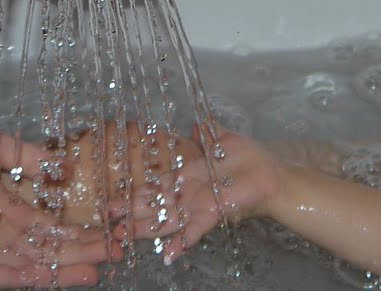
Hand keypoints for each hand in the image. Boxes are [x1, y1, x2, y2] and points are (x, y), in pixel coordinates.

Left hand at [0, 123, 109, 287]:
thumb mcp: (0, 148)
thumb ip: (33, 159)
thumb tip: (69, 166)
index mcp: (10, 206)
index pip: (52, 226)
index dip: (81, 231)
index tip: (113, 232)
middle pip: (45, 249)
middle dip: (79, 254)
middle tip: (113, 256)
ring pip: (26, 264)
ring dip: (57, 270)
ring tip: (90, 273)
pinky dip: (18, 277)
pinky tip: (43, 278)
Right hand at [116, 125, 282, 261]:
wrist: (272, 176)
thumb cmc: (250, 160)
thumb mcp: (224, 141)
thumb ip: (208, 134)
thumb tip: (196, 125)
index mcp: (187, 177)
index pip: (156, 186)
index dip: (136, 192)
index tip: (113, 198)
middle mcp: (189, 195)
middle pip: (155, 206)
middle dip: (131, 213)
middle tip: (108, 219)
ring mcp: (199, 206)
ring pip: (167, 219)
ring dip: (147, 229)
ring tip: (124, 236)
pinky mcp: (214, 213)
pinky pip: (195, 229)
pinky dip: (182, 242)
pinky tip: (168, 254)